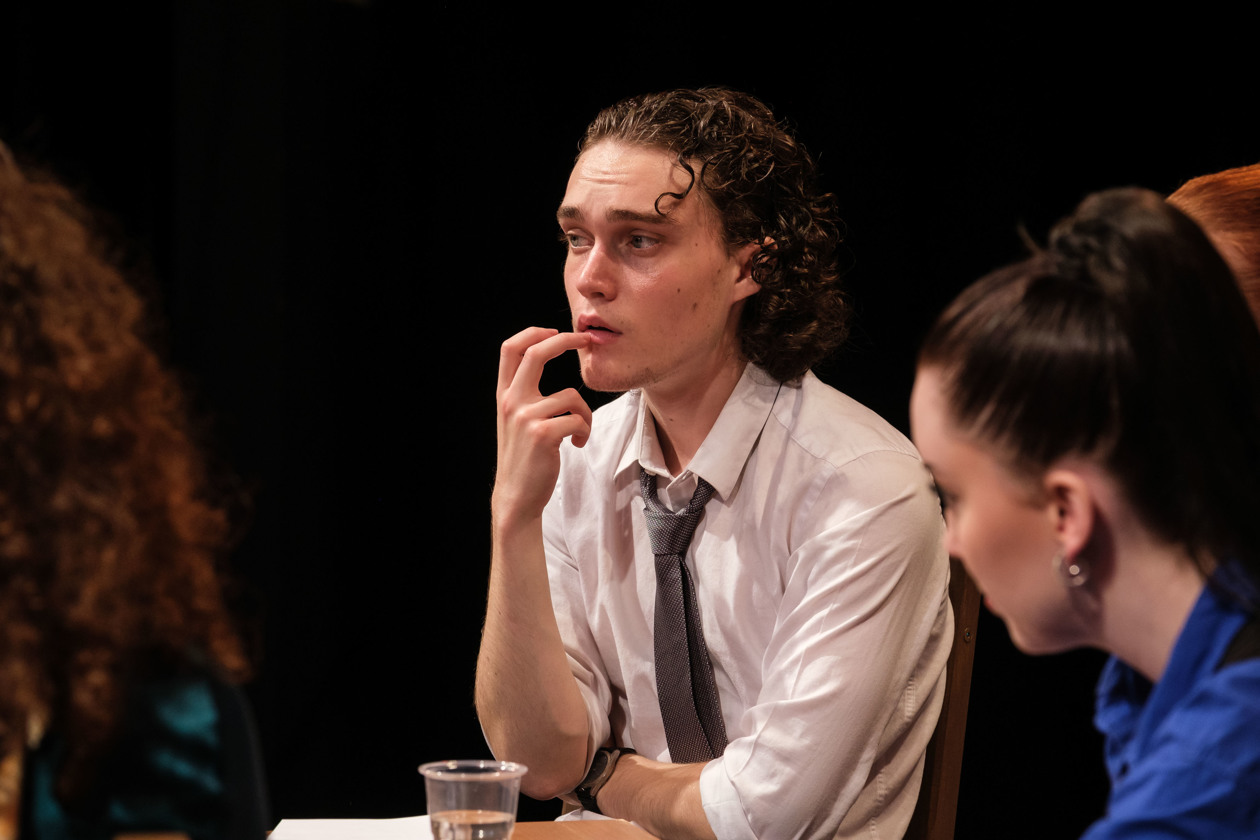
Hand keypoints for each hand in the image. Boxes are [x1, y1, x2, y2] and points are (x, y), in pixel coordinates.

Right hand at [493, 327, 593, 525]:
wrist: (516, 495)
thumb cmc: (524, 457)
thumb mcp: (516, 421)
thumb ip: (525, 395)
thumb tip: (548, 368)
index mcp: (504, 395)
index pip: (510, 349)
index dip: (533, 333)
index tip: (555, 331)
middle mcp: (511, 402)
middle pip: (537, 353)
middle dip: (565, 340)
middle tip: (586, 340)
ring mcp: (526, 417)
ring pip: (572, 396)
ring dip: (585, 413)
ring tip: (580, 431)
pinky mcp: (544, 434)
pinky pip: (578, 419)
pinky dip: (585, 430)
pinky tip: (578, 443)